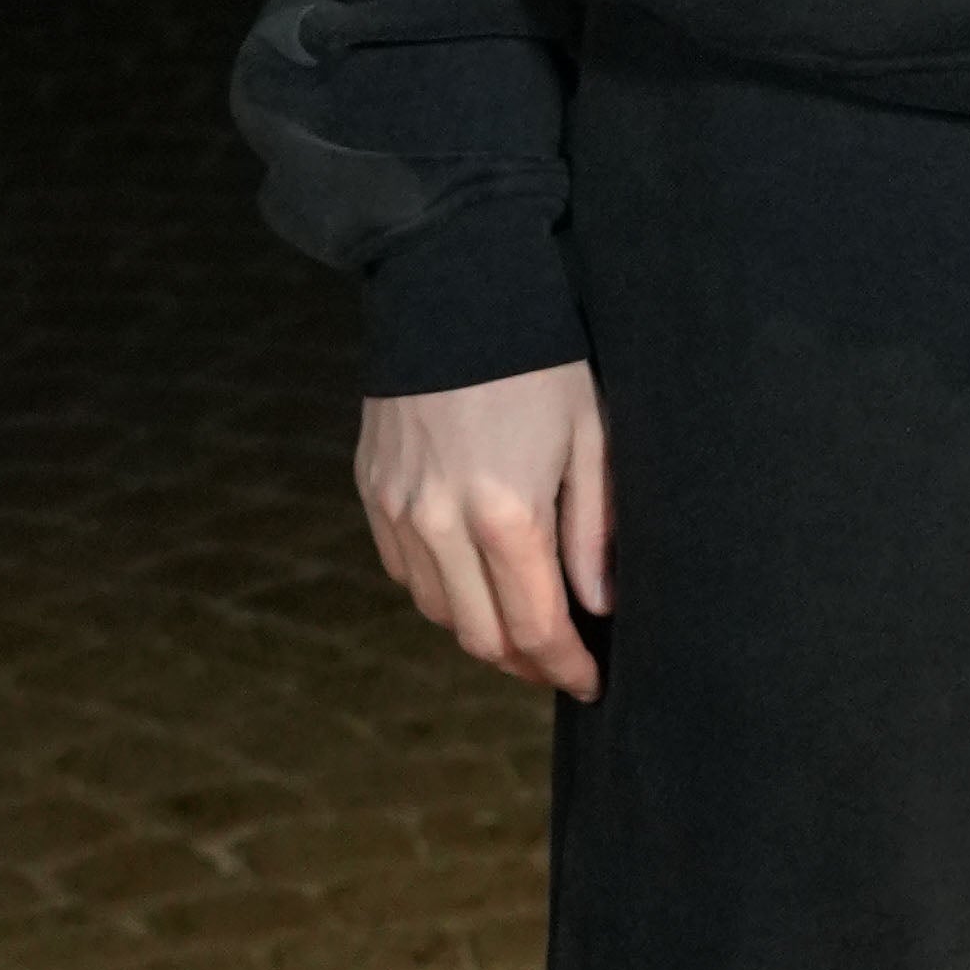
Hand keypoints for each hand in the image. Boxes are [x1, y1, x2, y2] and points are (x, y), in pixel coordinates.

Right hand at [355, 359, 614, 698]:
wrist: (450, 288)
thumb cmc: (538, 358)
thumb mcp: (590, 435)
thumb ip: (593, 528)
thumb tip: (598, 604)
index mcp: (505, 513)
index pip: (536, 626)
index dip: (566, 667)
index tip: (591, 682)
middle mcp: (440, 523)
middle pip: (480, 636)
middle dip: (524, 662)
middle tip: (559, 662)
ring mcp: (398, 510)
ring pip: (438, 611)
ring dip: (480, 631)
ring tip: (520, 623)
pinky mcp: (372, 491)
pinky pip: (405, 572)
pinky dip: (441, 590)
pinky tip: (474, 579)